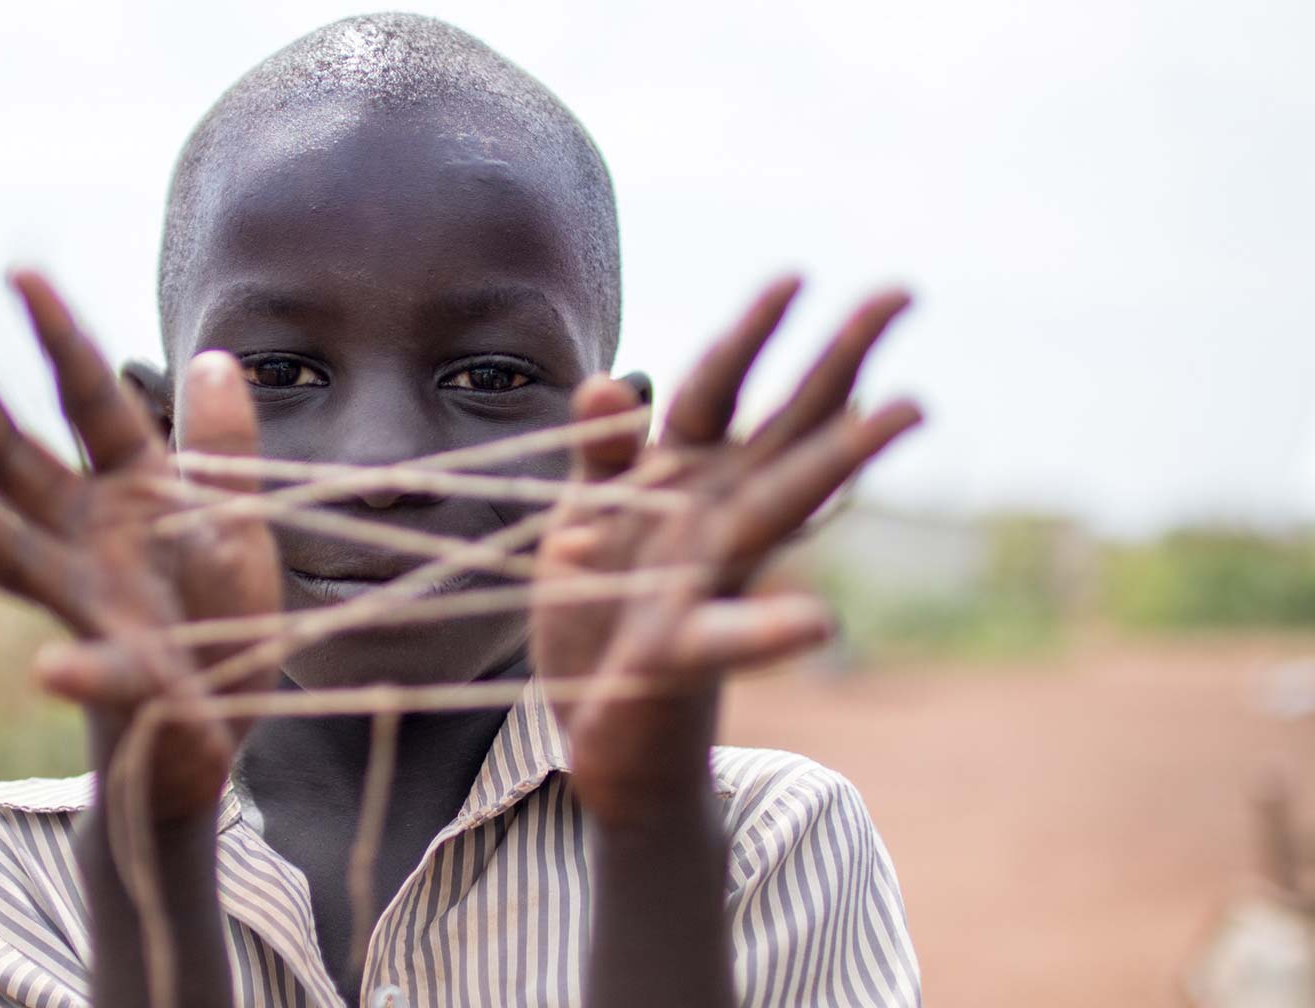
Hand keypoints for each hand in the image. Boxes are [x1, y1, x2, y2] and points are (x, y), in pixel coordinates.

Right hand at [0, 270, 279, 823]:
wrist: (224, 708)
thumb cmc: (221, 602)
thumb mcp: (236, 513)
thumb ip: (223, 445)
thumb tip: (215, 356)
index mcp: (127, 484)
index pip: (84, 397)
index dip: (56, 335)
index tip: (17, 270)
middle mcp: (86, 535)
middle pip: (14, 456)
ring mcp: (91, 602)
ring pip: (12, 552)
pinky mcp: (125, 675)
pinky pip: (97, 672)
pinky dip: (76, 674)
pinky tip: (49, 672)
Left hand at [530, 277, 921, 826]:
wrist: (602, 734)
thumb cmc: (600, 612)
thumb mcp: (582, 517)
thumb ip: (601, 453)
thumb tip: (613, 379)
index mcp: (680, 478)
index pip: (720, 388)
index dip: (751, 334)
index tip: (798, 277)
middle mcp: (710, 518)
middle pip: (782, 424)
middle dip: (837, 358)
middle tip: (902, 293)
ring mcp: (705, 580)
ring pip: (779, 506)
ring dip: (841, 456)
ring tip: (907, 409)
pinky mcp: (679, 654)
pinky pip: (726, 637)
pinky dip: (769, 629)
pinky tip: (822, 620)